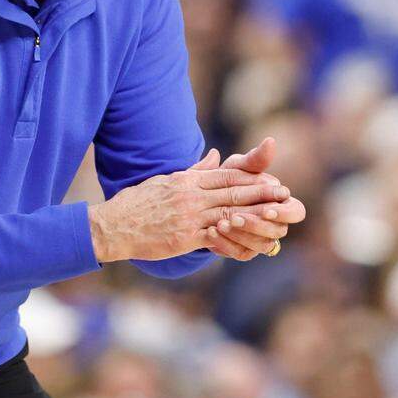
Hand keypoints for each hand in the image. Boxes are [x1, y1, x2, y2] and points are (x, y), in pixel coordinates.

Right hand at [87, 167, 289, 262]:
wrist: (114, 225)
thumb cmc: (136, 203)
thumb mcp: (165, 180)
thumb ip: (193, 170)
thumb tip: (214, 155)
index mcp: (186, 180)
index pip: (225, 175)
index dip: (250, 177)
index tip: (270, 178)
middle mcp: (190, 195)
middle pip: (233, 192)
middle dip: (261, 192)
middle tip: (284, 193)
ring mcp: (189, 216)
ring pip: (229, 213)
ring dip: (256, 215)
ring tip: (276, 216)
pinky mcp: (185, 236)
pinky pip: (217, 237)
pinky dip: (236, 238)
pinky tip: (252, 241)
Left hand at [192, 138, 306, 260]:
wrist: (201, 199)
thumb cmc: (226, 179)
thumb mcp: (238, 167)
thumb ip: (255, 159)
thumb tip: (270, 141)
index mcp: (280, 203)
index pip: (296, 211)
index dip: (284, 212)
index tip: (267, 208)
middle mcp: (275, 223)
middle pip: (279, 231)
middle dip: (257, 225)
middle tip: (235, 217)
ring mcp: (260, 239)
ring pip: (261, 245)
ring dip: (241, 234)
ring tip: (220, 223)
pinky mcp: (243, 249)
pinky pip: (241, 253)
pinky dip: (226, 243)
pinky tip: (211, 232)